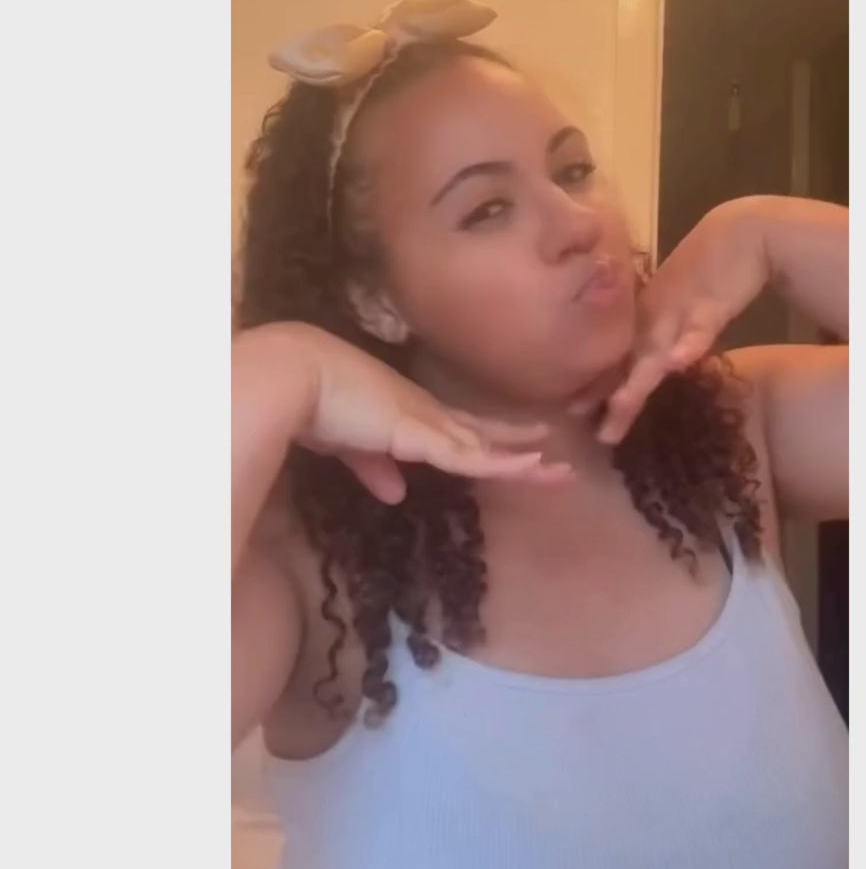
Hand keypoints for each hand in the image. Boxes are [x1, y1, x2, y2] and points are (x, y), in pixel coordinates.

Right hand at [247, 323, 568, 503]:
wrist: (299, 376)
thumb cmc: (317, 403)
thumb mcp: (348, 443)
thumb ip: (372, 467)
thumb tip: (394, 493)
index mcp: (411, 415)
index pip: (463, 430)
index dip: (494, 439)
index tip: (526, 444)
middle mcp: (429, 414)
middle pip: (485, 438)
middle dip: (521, 450)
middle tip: (559, 464)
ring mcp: (430, 422)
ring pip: (488, 448)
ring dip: (524, 463)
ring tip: (562, 473)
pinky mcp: (423, 433)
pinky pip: (471, 456)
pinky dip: (502, 463)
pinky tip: (531, 466)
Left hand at [587, 200, 767, 443]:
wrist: (737, 233)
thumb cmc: (703, 271)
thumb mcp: (672, 305)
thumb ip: (654, 332)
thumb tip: (639, 365)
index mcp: (641, 319)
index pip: (615, 359)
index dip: (597, 387)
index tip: (575, 413)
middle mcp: (652, 318)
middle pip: (629, 364)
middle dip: (612, 397)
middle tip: (599, 432)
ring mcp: (680, 312)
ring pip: (656, 351)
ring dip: (638, 379)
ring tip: (621, 405)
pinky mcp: (711, 306)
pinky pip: (699, 329)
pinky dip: (688, 346)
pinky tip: (677, 364)